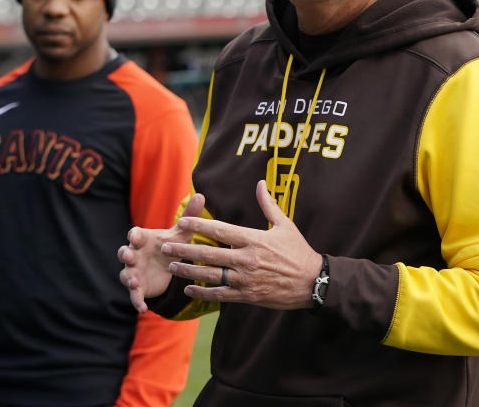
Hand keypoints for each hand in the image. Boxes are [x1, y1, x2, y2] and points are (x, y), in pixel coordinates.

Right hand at [118, 193, 205, 312]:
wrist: (166, 268)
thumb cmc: (170, 246)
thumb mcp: (181, 233)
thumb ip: (189, 216)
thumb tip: (200, 195)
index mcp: (144, 240)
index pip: (135, 235)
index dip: (134, 235)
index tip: (135, 235)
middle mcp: (135, 255)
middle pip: (124, 253)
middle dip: (124, 254)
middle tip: (128, 255)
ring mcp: (134, 271)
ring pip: (126, 274)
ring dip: (129, 278)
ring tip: (134, 282)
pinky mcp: (138, 287)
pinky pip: (134, 295)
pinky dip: (136, 301)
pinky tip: (142, 308)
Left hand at [160, 180, 322, 310]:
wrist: (313, 282)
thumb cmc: (299, 251)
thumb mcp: (285, 225)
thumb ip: (268, 205)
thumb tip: (260, 183)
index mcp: (253, 239)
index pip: (220, 230)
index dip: (199, 225)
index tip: (182, 221)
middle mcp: (246, 258)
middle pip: (209, 252)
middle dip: (185, 249)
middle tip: (165, 245)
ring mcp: (245, 279)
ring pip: (210, 274)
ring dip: (188, 271)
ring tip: (171, 266)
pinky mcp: (247, 295)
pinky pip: (220, 294)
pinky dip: (203, 292)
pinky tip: (188, 290)